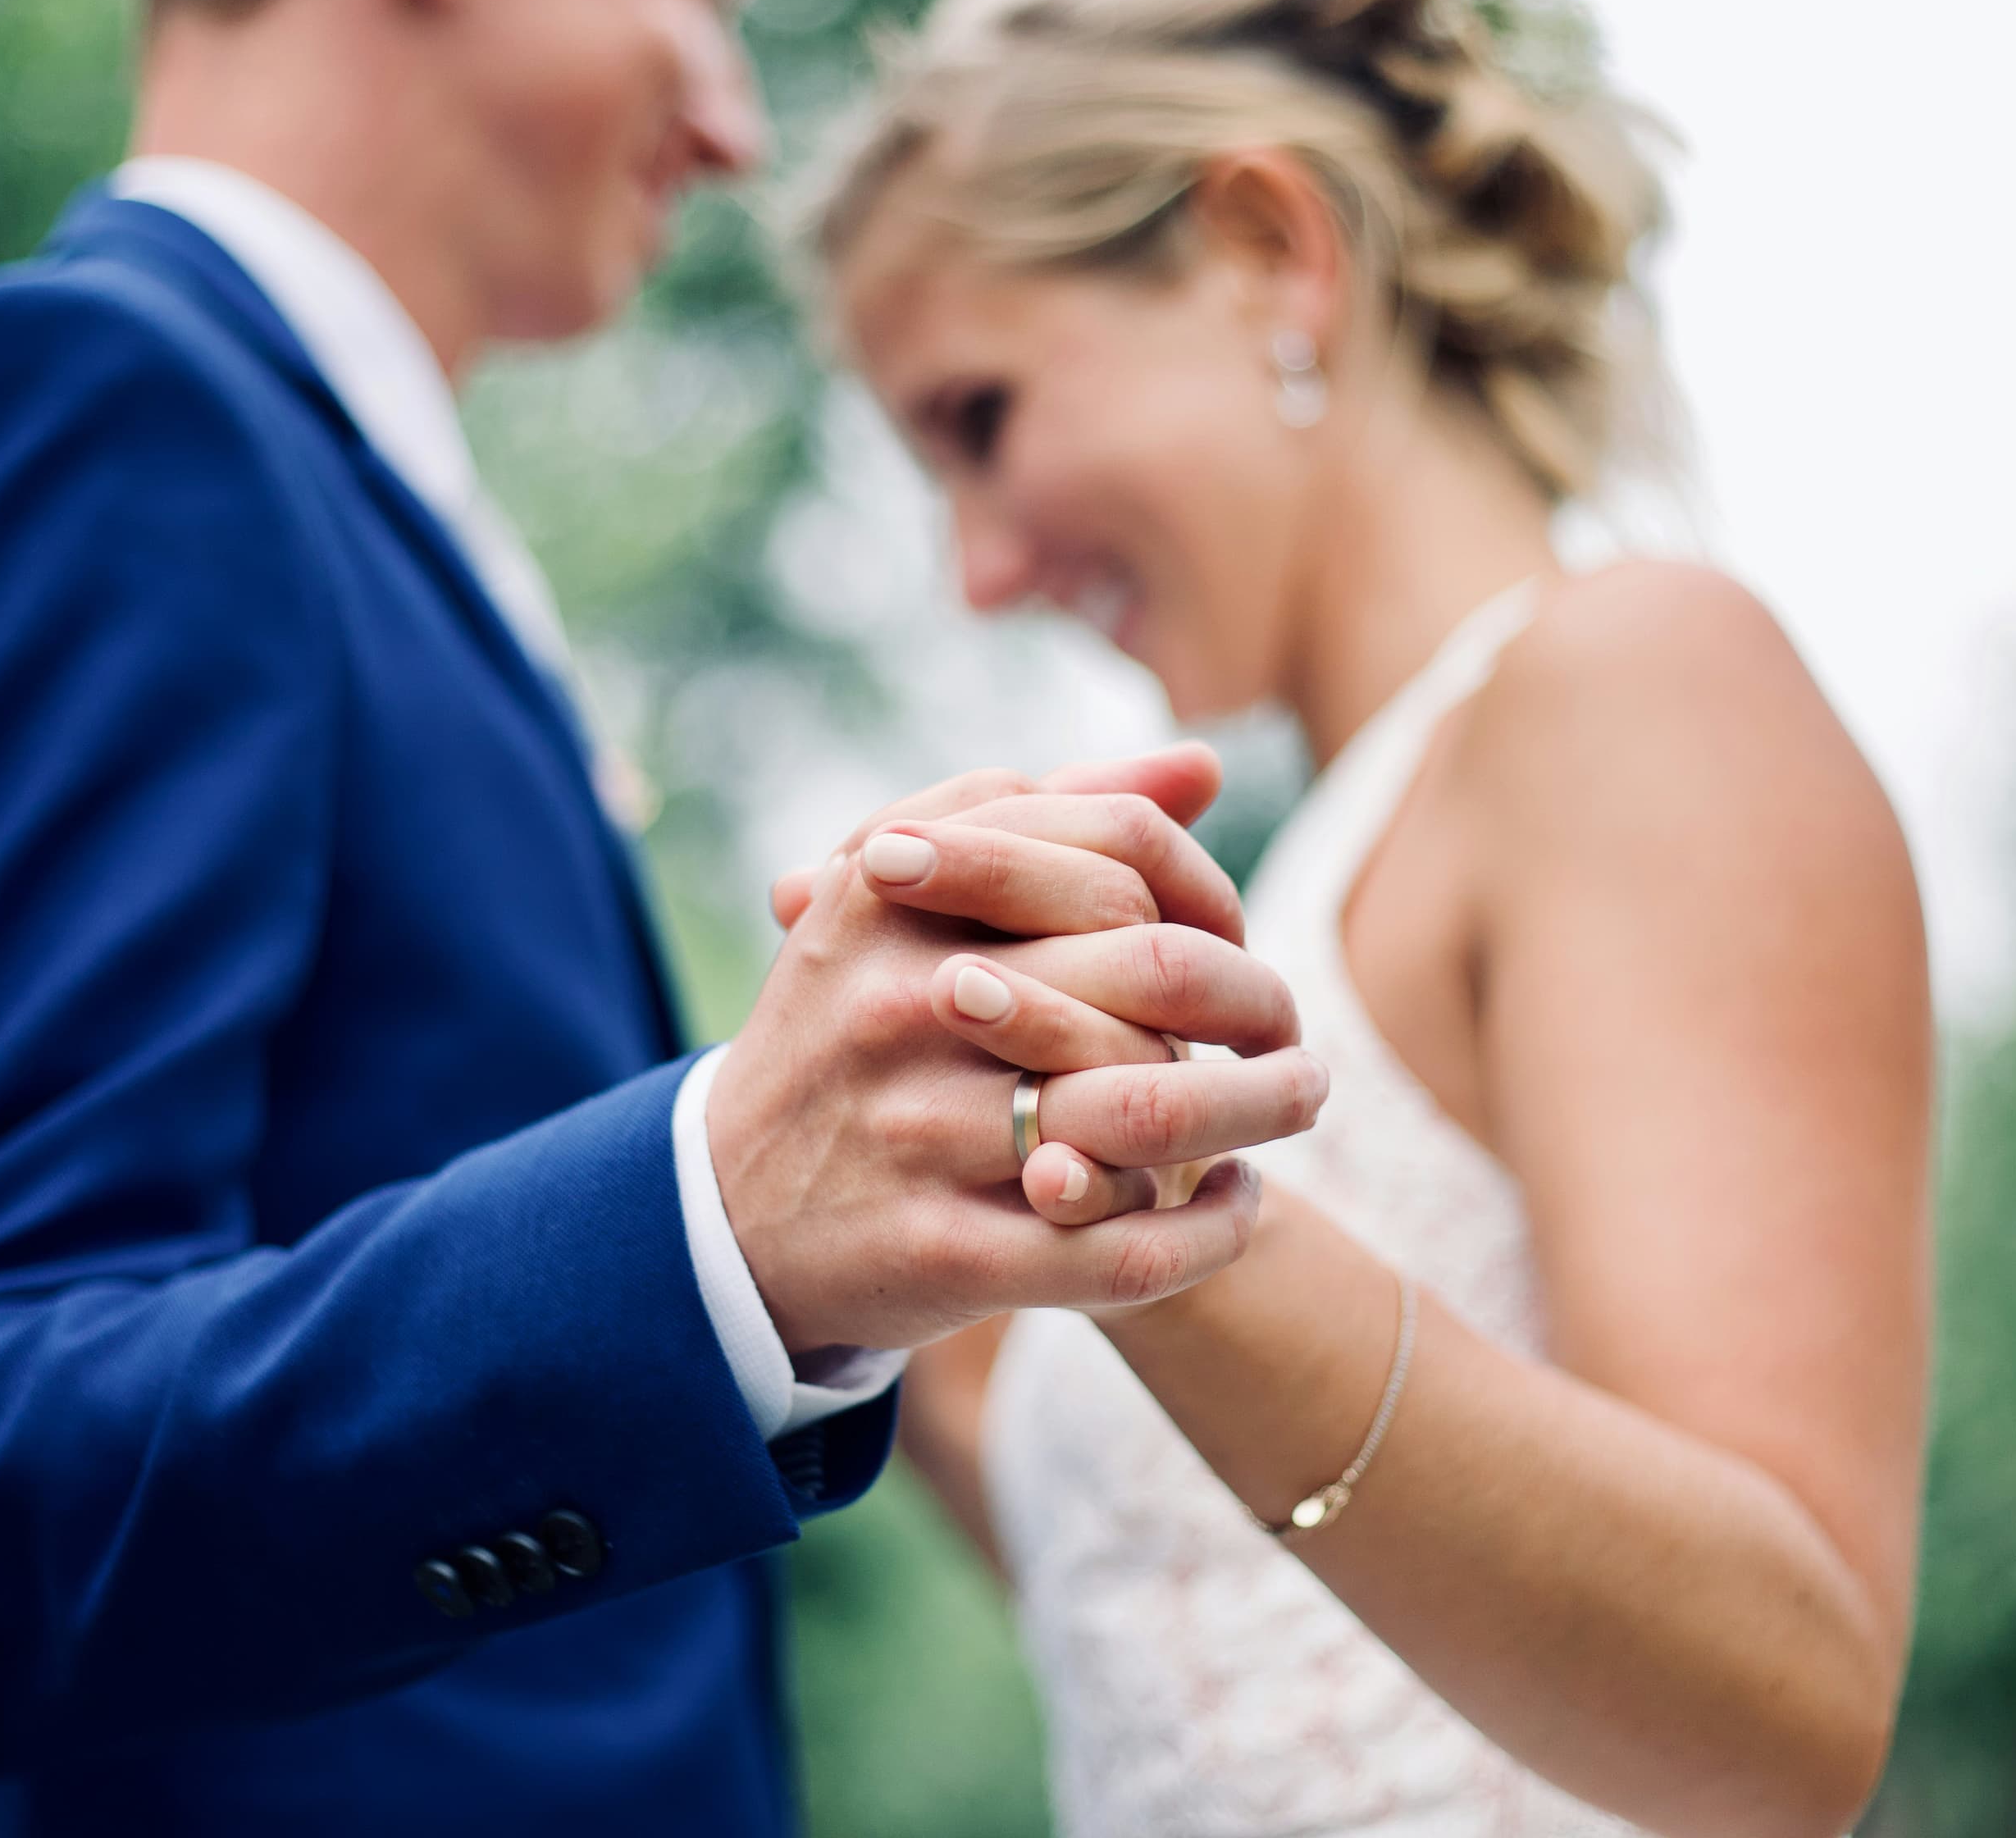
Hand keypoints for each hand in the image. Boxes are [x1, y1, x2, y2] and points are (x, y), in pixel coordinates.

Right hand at [708, 756, 1323, 1354]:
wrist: (721, 1214)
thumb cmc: (849, 1031)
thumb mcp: (905, 901)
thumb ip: (1043, 820)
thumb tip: (1202, 765)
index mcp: (892, 892)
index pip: (1115, 852)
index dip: (1207, 893)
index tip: (1230, 936)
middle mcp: (900, 1002)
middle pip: (1152, 973)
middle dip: (1256, 1004)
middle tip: (1292, 1031)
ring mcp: (917, 1130)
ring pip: (1150, 1110)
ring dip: (1258, 1110)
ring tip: (1293, 1101)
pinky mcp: (941, 1250)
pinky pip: (1122, 1247)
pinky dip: (1209, 1229)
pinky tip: (1236, 1203)